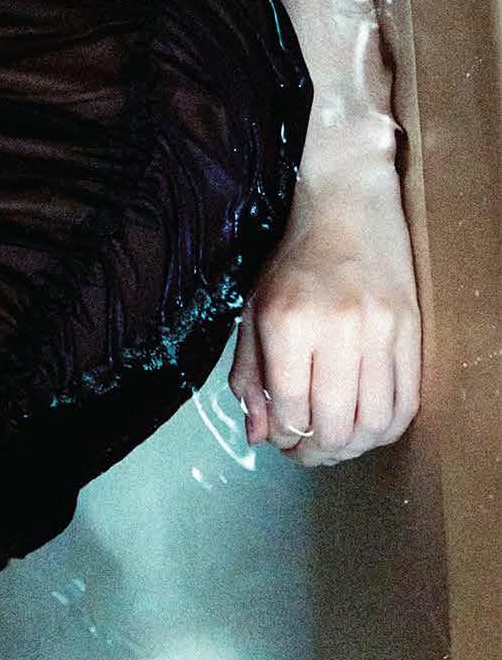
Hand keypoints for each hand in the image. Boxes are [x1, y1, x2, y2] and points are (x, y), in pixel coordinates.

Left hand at [228, 159, 419, 465]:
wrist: (347, 205)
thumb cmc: (293, 261)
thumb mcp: (254, 310)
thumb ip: (248, 375)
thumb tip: (257, 436)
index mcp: (286, 324)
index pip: (290, 410)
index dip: (284, 438)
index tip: (282, 440)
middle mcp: (334, 330)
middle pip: (334, 426)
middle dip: (316, 453)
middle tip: (309, 453)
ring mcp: (379, 331)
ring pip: (373, 423)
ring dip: (354, 448)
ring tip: (339, 444)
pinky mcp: (411, 331)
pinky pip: (407, 403)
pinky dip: (388, 429)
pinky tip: (370, 428)